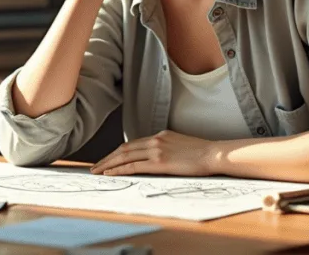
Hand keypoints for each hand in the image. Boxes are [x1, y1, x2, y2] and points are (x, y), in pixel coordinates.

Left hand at [89, 130, 219, 176]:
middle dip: (107, 158)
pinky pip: (133, 166)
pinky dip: (119, 169)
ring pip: (125, 156)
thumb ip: (167, 149)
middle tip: (95, 166)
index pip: (132, 144)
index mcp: (160, 135)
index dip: (117, 152)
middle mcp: (155, 140)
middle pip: (124, 149)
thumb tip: (158, 158)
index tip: (108, 159)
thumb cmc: (201, 153)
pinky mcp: (160, 162)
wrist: (213, 154)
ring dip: (108, 164)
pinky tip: (110, 173)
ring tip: (97, 171)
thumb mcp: (180, 145)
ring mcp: (156, 150)